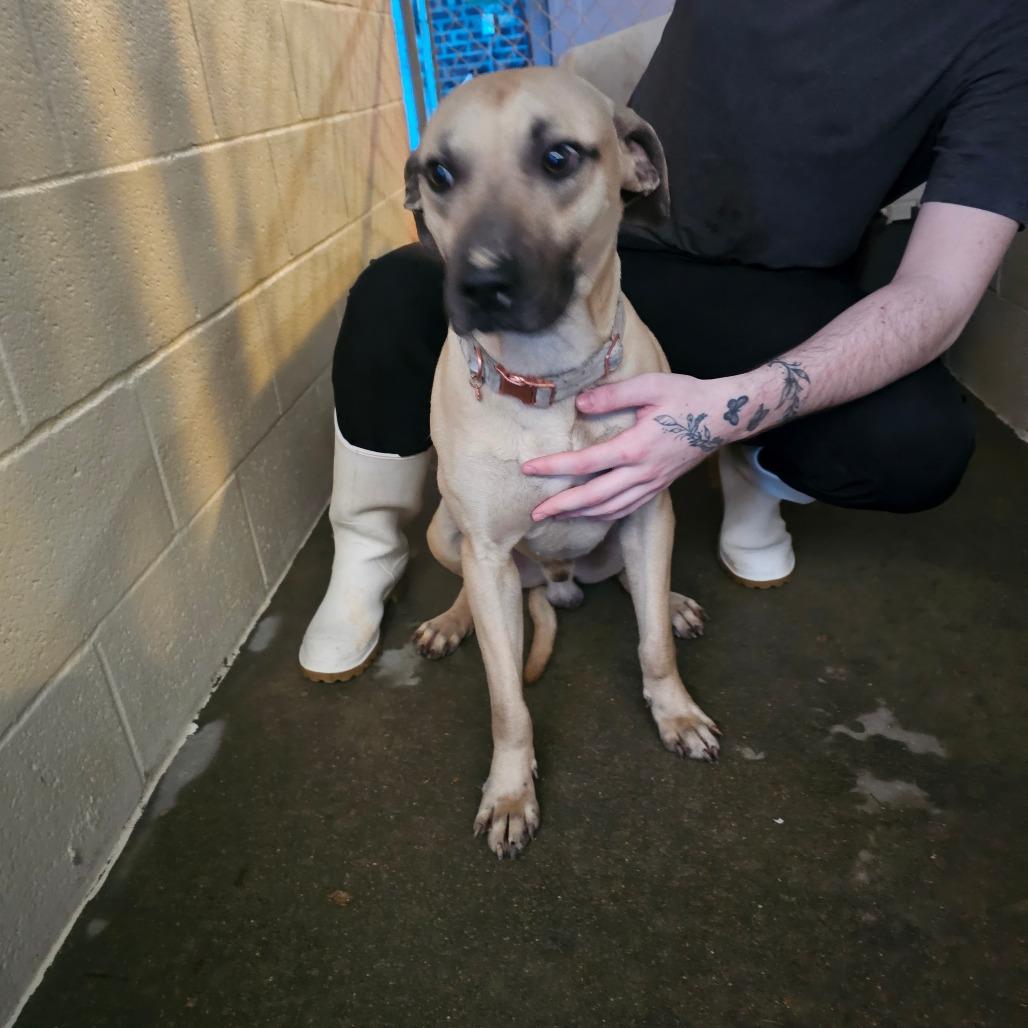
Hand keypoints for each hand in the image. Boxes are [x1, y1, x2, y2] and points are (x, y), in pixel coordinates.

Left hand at [523, 372, 747, 521]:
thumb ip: (612, 395)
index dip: (554, 468)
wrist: (724, 416)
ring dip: (580, 515)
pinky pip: (627, 508)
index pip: (585, 464)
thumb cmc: (687, 397)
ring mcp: (652, 483)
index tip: (530, 469)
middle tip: (535, 514)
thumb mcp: (650, 385)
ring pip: (610, 509)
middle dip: (562, 507)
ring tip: (556, 516)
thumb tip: (579, 403)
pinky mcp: (659, 486)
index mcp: (635, 448)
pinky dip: (605, 515)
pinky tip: (591, 514)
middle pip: (594, 498)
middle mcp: (642, 473)